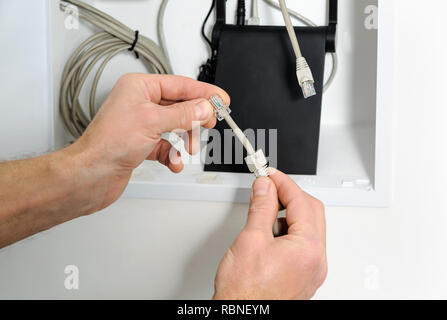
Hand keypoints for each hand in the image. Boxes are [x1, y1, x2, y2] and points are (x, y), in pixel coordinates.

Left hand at [64, 74, 228, 212]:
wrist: (92, 175)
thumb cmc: (108, 144)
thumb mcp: (154, 122)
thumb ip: (184, 114)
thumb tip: (204, 107)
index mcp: (139, 87)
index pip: (180, 85)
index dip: (203, 92)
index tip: (221, 99)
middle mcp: (140, 103)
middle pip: (180, 106)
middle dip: (195, 119)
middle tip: (209, 123)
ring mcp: (141, 124)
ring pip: (175, 127)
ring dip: (185, 139)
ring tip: (189, 148)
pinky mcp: (141, 144)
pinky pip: (166, 146)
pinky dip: (172, 155)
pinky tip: (173, 162)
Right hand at [213, 169, 326, 299]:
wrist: (242, 317)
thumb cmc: (246, 292)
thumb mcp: (250, 240)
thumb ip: (261, 208)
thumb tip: (265, 187)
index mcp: (308, 248)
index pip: (301, 202)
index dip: (284, 183)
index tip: (270, 175)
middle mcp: (316, 260)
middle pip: (312, 212)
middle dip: (290, 196)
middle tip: (269, 187)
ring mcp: (311, 270)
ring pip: (308, 228)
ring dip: (290, 214)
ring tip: (265, 212)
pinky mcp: (303, 276)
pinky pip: (303, 245)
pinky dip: (289, 232)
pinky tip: (270, 233)